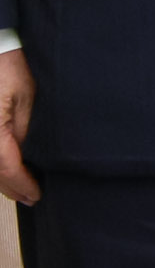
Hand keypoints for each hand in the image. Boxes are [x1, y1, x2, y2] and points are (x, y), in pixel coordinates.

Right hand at [0, 50, 35, 202]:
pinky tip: (6, 173)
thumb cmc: (11, 69)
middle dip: (12, 188)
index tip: (37, 194)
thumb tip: (28, 157)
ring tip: (22, 190)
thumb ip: (24, 131)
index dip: (22, 184)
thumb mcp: (26, 99)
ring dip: (2, 181)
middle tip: (32, 198)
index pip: (6, 166)